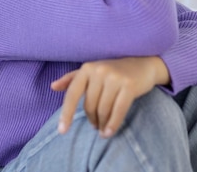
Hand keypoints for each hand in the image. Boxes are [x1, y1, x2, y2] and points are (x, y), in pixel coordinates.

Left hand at [51, 57, 168, 137]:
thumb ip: (72, 79)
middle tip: (95, 126)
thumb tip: (53, 87)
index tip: (62, 131)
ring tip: (103, 130)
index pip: (72, 94)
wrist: (142, 64)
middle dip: (91, 119)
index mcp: (87, 68)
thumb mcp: (91, 71)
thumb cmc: (113, 70)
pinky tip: (109, 132)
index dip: (66, 113)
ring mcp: (115, 78)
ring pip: (103, 110)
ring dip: (102, 124)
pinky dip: (113, 124)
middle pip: (89, 105)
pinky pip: (118, 111)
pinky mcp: (129, 86)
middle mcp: (99, 71)